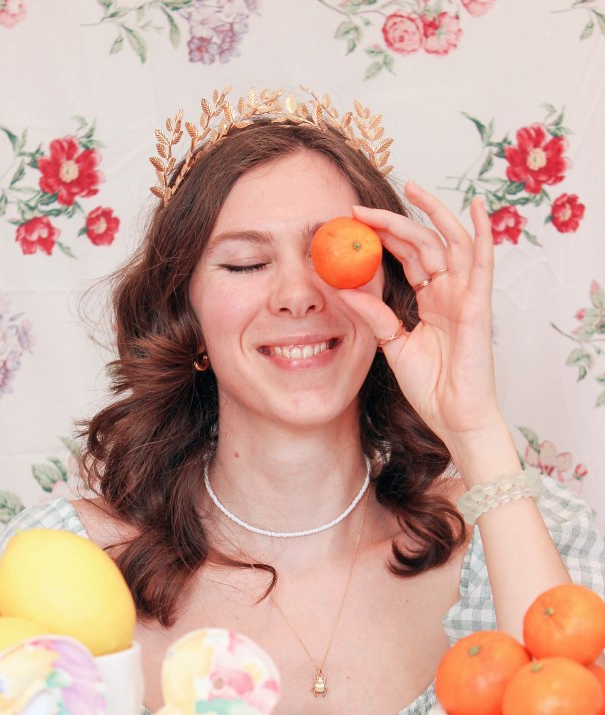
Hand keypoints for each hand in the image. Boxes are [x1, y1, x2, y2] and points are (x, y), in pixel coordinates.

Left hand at [339, 181, 500, 453]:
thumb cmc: (432, 388)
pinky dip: (483, 234)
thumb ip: (373, 315)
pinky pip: (483, 263)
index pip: (407, 257)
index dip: (382, 238)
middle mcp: (449, 292)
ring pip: (449, 242)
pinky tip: (477, 207)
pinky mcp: (478, 305)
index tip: (351, 224)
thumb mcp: (393, 345)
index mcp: (431, 301)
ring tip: (410, 187)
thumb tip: (341, 288)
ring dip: (431, 213)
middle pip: (423, 244)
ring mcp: (465, 296)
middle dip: (394, 223)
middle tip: (361, 209)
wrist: (454, 417)